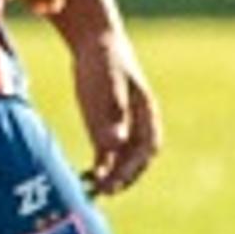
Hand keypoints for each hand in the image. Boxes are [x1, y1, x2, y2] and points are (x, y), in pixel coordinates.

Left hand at [67, 21, 162, 197]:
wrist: (94, 42)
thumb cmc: (104, 59)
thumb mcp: (107, 83)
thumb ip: (112, 112)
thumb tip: (114, 145)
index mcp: (146, 112)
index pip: (148, 147)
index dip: (136, 166)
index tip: (121, 179)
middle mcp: (137, 124)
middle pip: (136, 158)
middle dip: (124, 177)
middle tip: (106, 191)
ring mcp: (121, 126)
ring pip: (121, 159)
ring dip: (111, 177)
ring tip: (94, 191)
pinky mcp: (105, 127)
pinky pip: (106, 154)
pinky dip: (100, 168)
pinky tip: (86, 178)